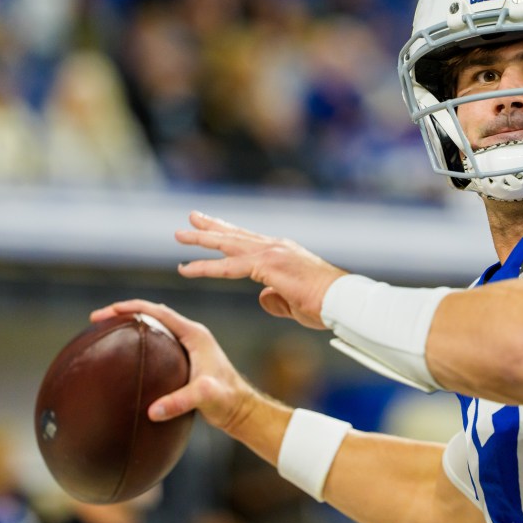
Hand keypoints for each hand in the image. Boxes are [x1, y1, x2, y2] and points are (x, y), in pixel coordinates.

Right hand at [89, 300, 253, 432]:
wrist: (240, 408)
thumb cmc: (227, 400)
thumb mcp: (205, 398)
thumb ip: (181, 402)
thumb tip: (152, 411)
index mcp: (194, 334)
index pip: (158, 311)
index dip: (131, 308)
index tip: (107, 311)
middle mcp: (190, 334)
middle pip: (152, 314)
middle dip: (124, 312)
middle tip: (96, 318)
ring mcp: (187, 345)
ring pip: (154, 326)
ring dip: (130, 325)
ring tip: (104, 330)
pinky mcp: (183, 357)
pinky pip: (156, 342)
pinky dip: (138, 341)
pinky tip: (122, 354)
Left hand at [175, 211, 346, 328]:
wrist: (342, 302)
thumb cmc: (325, 305)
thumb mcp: (294, 301)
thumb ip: (275, 298)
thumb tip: (263, 297)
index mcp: (282, 253)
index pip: (249, 241)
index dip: (229, 234)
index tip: (212, 227)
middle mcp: (276, 247)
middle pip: (236, 234)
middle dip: (212, 226)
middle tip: (191, 218)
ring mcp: (272, 253)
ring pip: (229, 244)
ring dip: (202, 239)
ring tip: (179, 235)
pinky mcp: (268, 265)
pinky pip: (229, 267)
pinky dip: (206, 267)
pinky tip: (186, 268)